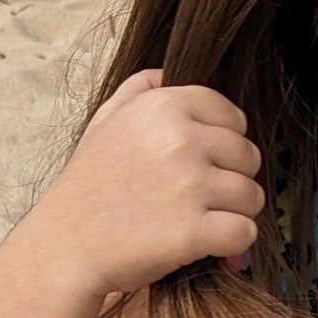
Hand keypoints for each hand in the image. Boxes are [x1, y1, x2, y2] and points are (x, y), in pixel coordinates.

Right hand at [36, 69, 265, 297]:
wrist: (65, 246)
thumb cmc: (88, 187)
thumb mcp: (105, 121)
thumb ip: (140, 89)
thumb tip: (168, 71)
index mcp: (163, 107)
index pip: (233, 117)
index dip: (226, 143)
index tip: (206, 164)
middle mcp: (180, 140)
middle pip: (248, 157)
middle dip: (233, 179)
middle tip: (202, 198)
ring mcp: (189, 186)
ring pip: (252, 196)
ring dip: (236, 213)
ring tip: (204, 220)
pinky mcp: (193, 231)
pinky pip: (245, 232)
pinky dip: (234, 243)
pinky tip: (210, 244)